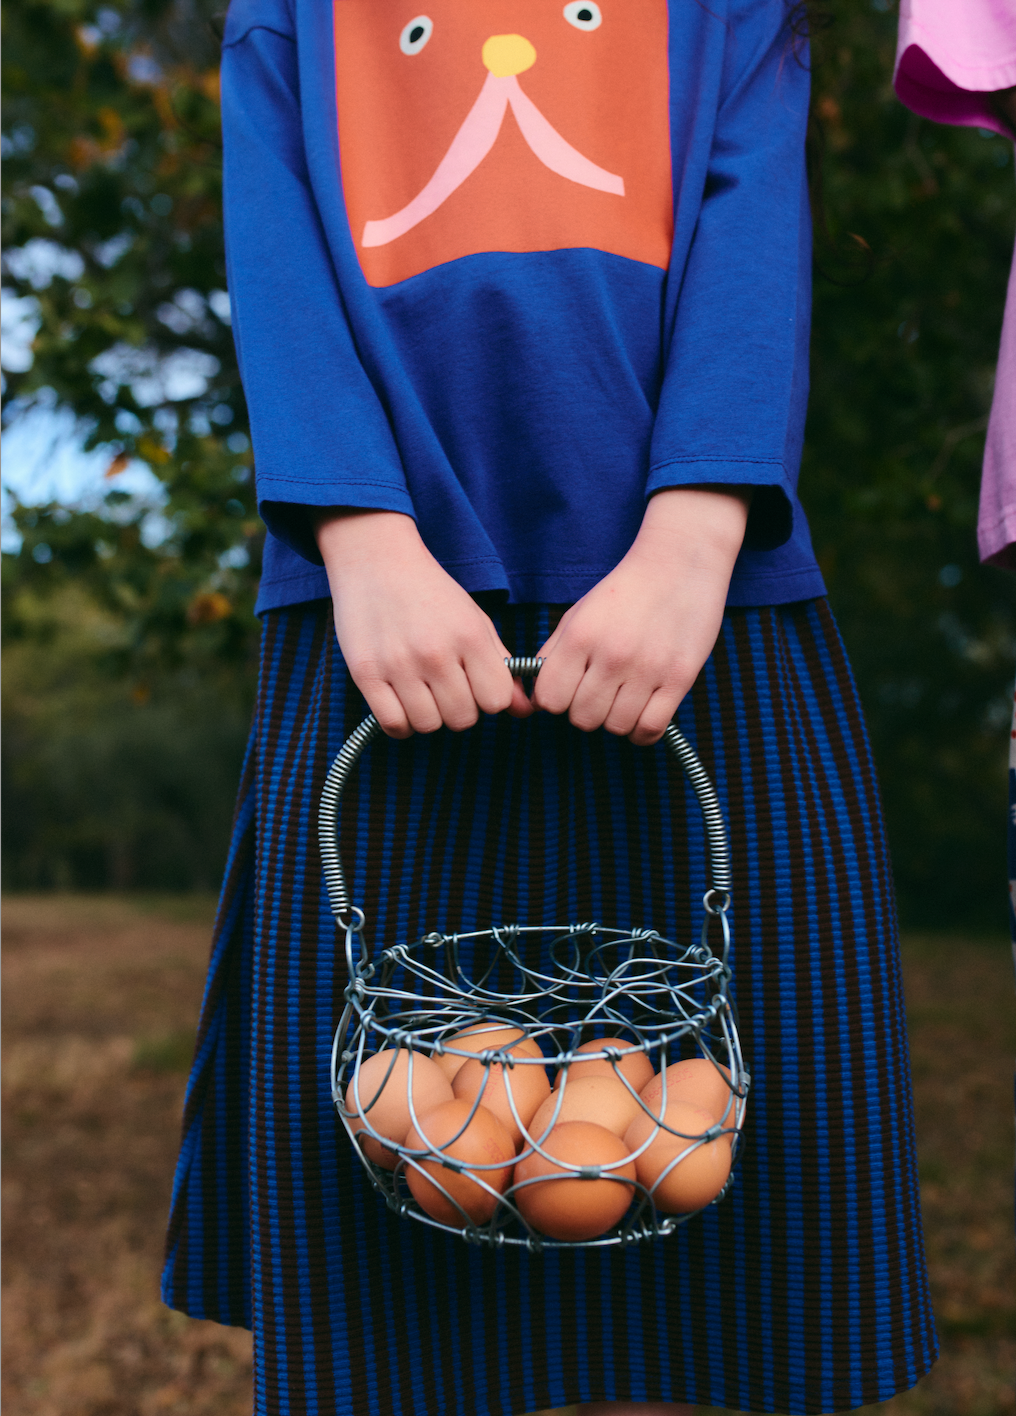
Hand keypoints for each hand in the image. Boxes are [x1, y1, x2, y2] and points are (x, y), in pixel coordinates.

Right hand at [315, 509, 532, 736]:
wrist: (375, 561)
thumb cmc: (430, 594)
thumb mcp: (475, 621)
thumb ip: (502, 667)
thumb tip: (525, 711)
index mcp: (469, 636)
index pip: (496, 701)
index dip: (488, 697)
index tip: (475, 683)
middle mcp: (436, 652)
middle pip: (462, 719)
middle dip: (459, 708)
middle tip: (445, 686)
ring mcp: (398, 664)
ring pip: (428, 726)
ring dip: (428, 716)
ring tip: (421, 691)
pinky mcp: (366, 673)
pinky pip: (393, 724)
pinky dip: (401, 723)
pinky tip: (402, 703)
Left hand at [532, 488, 749, 745]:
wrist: (680, 562)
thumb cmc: (626, 590)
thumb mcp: (579, 613)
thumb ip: (554, 653)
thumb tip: (536, 695)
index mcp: (580, 637)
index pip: (549, 700)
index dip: (555, 701)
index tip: (567, 691)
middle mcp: (612, 655)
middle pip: (582, 719)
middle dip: (586, 711)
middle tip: (599, 692)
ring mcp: (648, 669)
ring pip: (615, 727)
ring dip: (616, 719)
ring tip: (623, 697)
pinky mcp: (680, 678)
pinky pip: (650, 729)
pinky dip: (642, 731)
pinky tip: (642, 713)